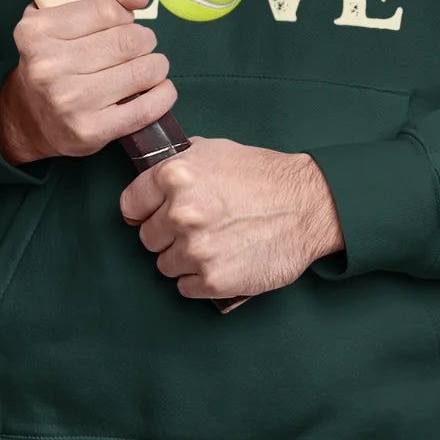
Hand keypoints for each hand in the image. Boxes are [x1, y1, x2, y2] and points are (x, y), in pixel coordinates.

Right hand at [0, 0, 176, 164]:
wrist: (31, 115)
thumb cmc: (57, 51)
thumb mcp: (68, 3)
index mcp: (37, 30)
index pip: (110, 10)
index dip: (123, 15)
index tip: (116, 25)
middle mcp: (47, 65)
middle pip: (130, 41)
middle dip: (143, 41)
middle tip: (136, 47)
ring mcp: (68, 101)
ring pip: (143, 71)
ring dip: (155, 66)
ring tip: (146, 68)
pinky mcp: (89, 131)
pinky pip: (146, 108)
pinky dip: (162, 95)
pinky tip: (157, 89)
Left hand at [118, 136, 344, 303]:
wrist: (309, 205)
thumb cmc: (263, 176)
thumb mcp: (214, 151)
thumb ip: (177, 163)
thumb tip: (150, 174)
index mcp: (174, 177)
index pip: (130, 205)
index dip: (145, 209)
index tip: (158, 212)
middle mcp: (180, 213)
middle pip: (147, 237)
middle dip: (167, 234)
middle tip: (198, 227)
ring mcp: (196, 250)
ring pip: (165, 265)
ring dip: (184, 258)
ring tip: (214, 243)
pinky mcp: (213, 280)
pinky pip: (185, 288)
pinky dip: (200, 280)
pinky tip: (222, 261)